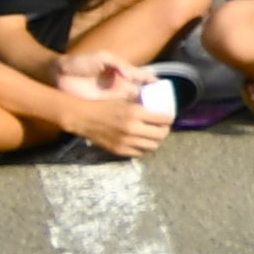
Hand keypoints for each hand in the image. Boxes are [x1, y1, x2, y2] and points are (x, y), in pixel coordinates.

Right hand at [61, 57, 177, 156]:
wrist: (83, 118)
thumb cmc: (104, 106)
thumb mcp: (125, 101)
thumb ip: (141, 105)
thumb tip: (157, 104)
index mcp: (135, 113)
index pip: (164, 119)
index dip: (170, 118)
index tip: (169, 117)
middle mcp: (132, 129)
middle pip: (161, 135)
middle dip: (165, 131)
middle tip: (162, 127)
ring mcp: (126, 142)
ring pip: (152, 146)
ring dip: (155, 140)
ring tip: (152, 135)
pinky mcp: (119, 151)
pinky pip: (139, 153)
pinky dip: (143, 148)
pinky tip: (141, 142)